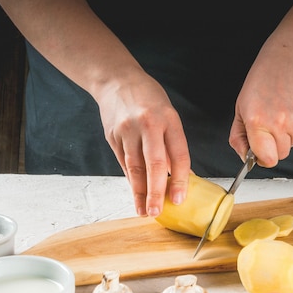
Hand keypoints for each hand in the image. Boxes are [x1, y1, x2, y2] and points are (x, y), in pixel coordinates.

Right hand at [97, 67, 190, 216]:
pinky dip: (130, 181)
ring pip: (135, 167)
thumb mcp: (168, 115)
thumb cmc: (148, 100)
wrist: (116, 80)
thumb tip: (180, 177)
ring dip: (140, 192)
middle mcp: (148, 124)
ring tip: (144, 210)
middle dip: (157, 192)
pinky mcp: (112, 136)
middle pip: (154, 164)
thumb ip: (173, 144)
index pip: (178, 154)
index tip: (180, 199)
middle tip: (158, 212)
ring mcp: (127, 130)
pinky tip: (135, 194)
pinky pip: (123, 163)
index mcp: (168, 119)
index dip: (180, 180)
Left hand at [228, 50, 292, 166]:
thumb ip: (238, 137)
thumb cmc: (260, 83)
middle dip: (273, 148)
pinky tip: (289, 111)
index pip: (267, 159)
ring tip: (278, 115)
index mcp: (257, 121)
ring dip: (284, 137)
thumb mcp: (240, 109)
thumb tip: (245, 157)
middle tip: (268, 129)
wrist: (285, 62)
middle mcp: (278, 123)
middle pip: (280, 155)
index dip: (262, 159)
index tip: (259, 154)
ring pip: (291, 145)